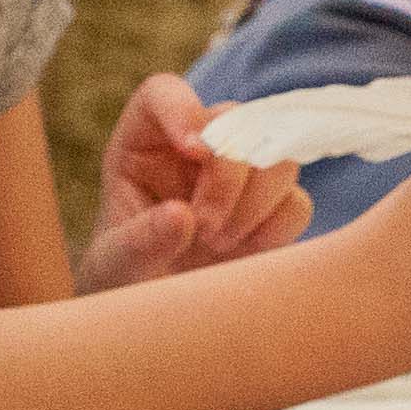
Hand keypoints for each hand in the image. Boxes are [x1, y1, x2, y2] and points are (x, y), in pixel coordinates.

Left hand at [83, 76, 313, 291]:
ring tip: (218, 244)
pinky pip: (297, 204)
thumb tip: (181, 216)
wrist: (156, 315)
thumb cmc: (124, 280)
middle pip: (236, 119)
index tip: (193, 151)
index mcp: (145, 144)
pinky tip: (245, 253)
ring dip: (254, 203)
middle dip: (228, 173)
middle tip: (205, 228)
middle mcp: (197, 149)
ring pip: (277, 155)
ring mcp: (241, 177)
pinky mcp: (273, 212)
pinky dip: (277, 229)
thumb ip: (139, 242)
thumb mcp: (113, 265)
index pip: (164, 94)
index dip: (184, 109)